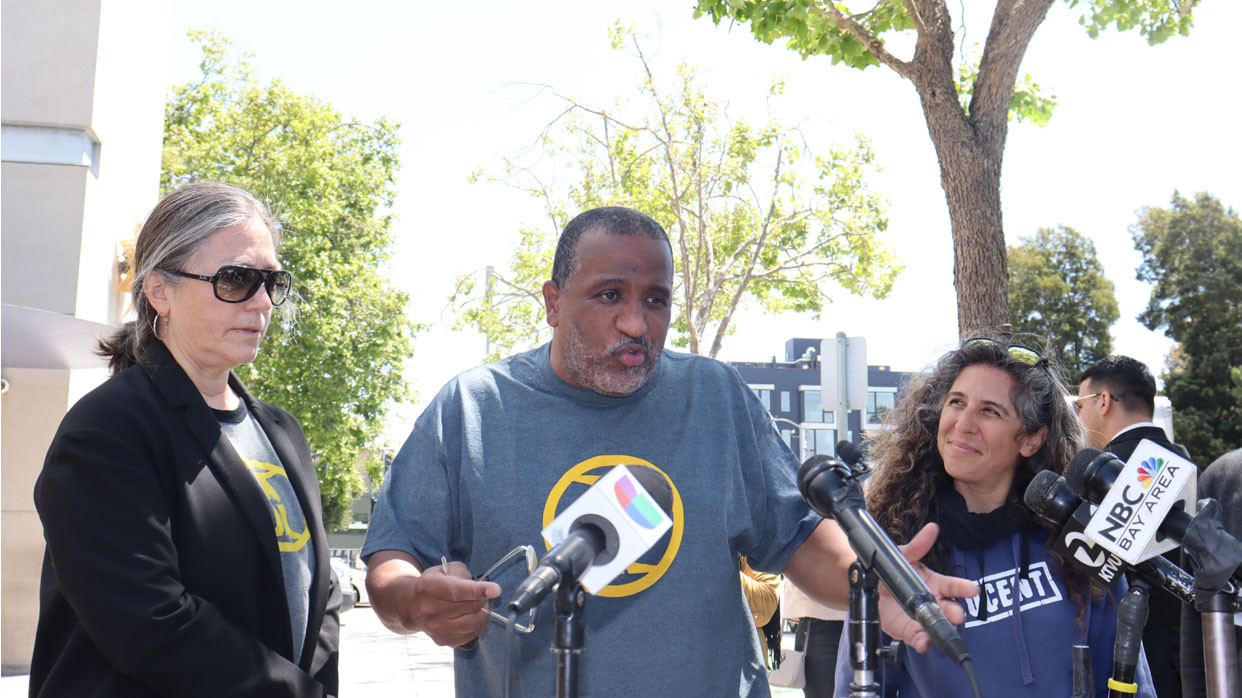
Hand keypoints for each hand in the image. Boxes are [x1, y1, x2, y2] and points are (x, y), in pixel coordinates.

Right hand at [408, 561, 500, 647]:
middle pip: (471, 606)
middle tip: (479, 594)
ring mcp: (436, 629)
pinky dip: (476, 624)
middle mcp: (430, 611)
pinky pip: (471, 634)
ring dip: (481, 612)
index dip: (478, 590)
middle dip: (481, 598)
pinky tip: (469, 616)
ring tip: (476, 605)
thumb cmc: (433, 584)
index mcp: (430, 588)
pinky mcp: (443, 641)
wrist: (412, 606)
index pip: (457, 591)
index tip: (496, 590)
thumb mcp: (444, 570)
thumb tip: (481, 588)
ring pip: (474, 622)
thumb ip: (463, 574)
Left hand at [878, 523, 977, 652]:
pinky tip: (923, 643)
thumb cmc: (895, 571)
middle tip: (958, 615)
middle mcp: (933, 603)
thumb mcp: (904, 555)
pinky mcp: (909, 630)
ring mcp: (922, 618)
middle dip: (955, 613)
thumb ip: (918, 545)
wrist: (872, 585)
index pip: (954, 586)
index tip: (973, 590)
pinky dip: (922, 642)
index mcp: (936, 584)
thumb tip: (932, 528)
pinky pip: (918, 638)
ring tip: (938, 632)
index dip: (964, 588)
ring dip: (940, 630)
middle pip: (949, 609)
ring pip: (936, 626)